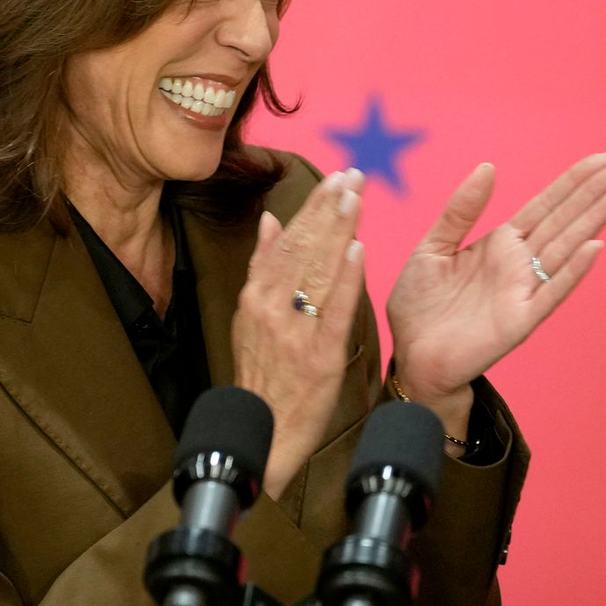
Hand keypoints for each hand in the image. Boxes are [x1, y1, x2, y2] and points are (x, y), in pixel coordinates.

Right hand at [233, 169, 366, 500]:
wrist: (263, 429)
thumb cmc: (260, 372)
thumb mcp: (248, 316)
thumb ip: (261, 266)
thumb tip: (271, 221)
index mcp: (256, 295)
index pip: (288, 240)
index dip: (313, 207)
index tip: (335, 179)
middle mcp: (272, 307)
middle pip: (305, 248)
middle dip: (330, 208)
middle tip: (354, 176)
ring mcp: (296, 330)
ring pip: (320, 271)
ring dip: (339, 231)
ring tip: (357, 197)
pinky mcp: (320, 355)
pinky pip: (335, 311)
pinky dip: (346, 280)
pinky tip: (358, 250)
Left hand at [387, 153, 605, 419]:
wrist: (412, 356)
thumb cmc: (420, 305)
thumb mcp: (433, 247)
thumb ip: (461, 211)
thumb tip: (488, 167)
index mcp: (499, 245)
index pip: (545, 206)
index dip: (572, 183)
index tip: (602, 158)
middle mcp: (518, 264)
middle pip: (564, 221)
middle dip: (594, 194)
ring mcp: (523, 291)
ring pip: (566, 249)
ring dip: (593, 222)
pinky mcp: (520, 320)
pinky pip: (551, 292)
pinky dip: (573, 270)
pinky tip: (595, 246)